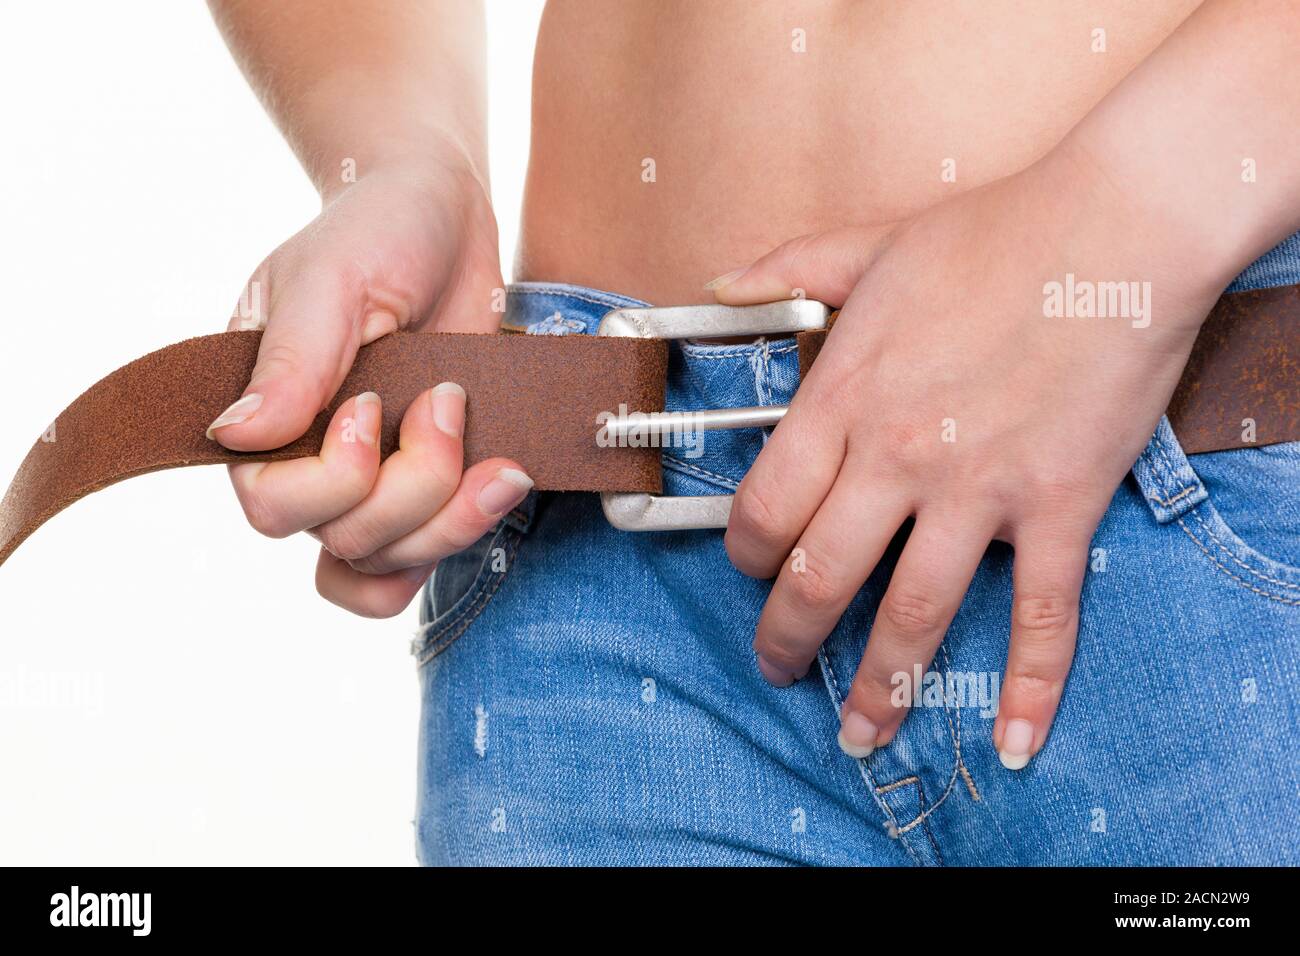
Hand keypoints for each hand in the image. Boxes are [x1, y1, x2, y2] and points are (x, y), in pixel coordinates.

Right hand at [208, 150, 531, 617]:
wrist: (448, 217)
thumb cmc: (377, 231)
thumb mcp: (331, 280)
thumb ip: (293, 359)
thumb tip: (237, 436)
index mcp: (264, 416)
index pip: (271, 506)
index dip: (335, 479)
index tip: (373, 403)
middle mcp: (311, 460)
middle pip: (345, 541)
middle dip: (414, 486)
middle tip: (448, 398)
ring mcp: (374, 480)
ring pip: (391, 563)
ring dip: (452, 519)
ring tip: (496, 457)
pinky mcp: (432, 483)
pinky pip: (428, 557)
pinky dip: (463, 535)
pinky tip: (500, 484)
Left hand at [712, 143, 1219, 767]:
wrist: (1117, 226)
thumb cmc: (993, 232)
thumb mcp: (868, 244)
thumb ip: (783, 271)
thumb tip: (716, 285)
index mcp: (843, 399)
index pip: (765, 509)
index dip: (743, 556)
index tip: (747, 570)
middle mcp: (897, 457)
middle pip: (818, 579)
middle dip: (787, 638)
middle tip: (778, 666)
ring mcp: (979, 490)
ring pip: (913, 615)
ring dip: (880, 688)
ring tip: (860, 734)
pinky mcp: (1058, 505)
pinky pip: (1044, 615)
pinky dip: (1032, 688)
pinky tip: (1014, 741)